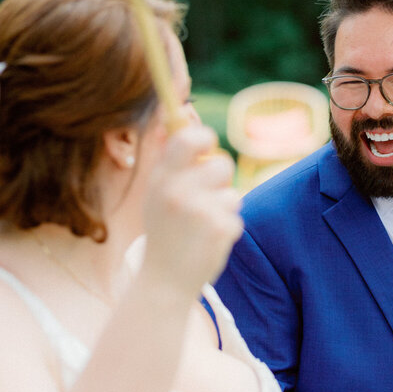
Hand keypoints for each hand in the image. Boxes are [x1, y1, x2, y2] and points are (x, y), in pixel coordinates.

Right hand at [142, 123, 241, 297]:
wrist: (164, 282)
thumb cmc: (163, 232)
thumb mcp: (156, 192)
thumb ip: (169, 154)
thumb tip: (183, 110)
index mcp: (161, 180)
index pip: (188, 139)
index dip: (204, 137)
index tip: (206, 146)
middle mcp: (179, 192)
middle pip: (221, 164)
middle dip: (220, 178)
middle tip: (204, 197)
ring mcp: (201, 212)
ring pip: (232, 191)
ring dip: (224, 205)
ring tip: (202, 224)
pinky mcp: (221, 230)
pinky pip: (236, 213)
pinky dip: (227, 225)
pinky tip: (208, 241)